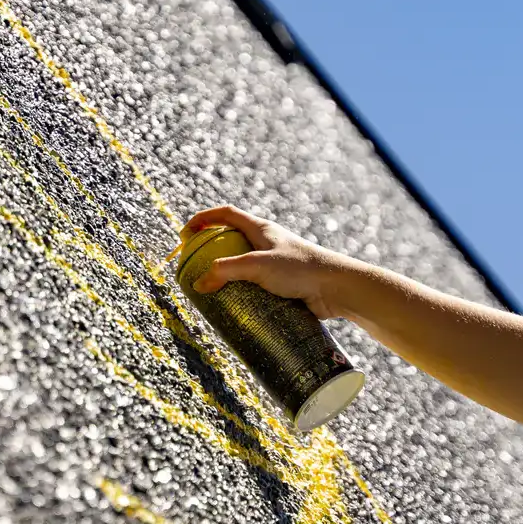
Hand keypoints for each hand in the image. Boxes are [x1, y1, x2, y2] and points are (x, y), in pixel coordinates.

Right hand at [179, 206, 361, 319]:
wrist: (338, 289)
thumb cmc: (302, 268)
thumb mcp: (258, 265)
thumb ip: (226, 271)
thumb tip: (199, 284)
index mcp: (261, 229)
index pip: (225, 214)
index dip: (202, 219)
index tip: (184, 235)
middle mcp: (267, 243)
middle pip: (231, 241)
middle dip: (210, 253)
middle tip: (193, 269)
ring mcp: (275, 264)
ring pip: (243, 268)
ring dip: (226, 278)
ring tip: (210, 294)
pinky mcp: (282, 285)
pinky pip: (255, 287)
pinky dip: (241, 295)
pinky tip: (234, 309)